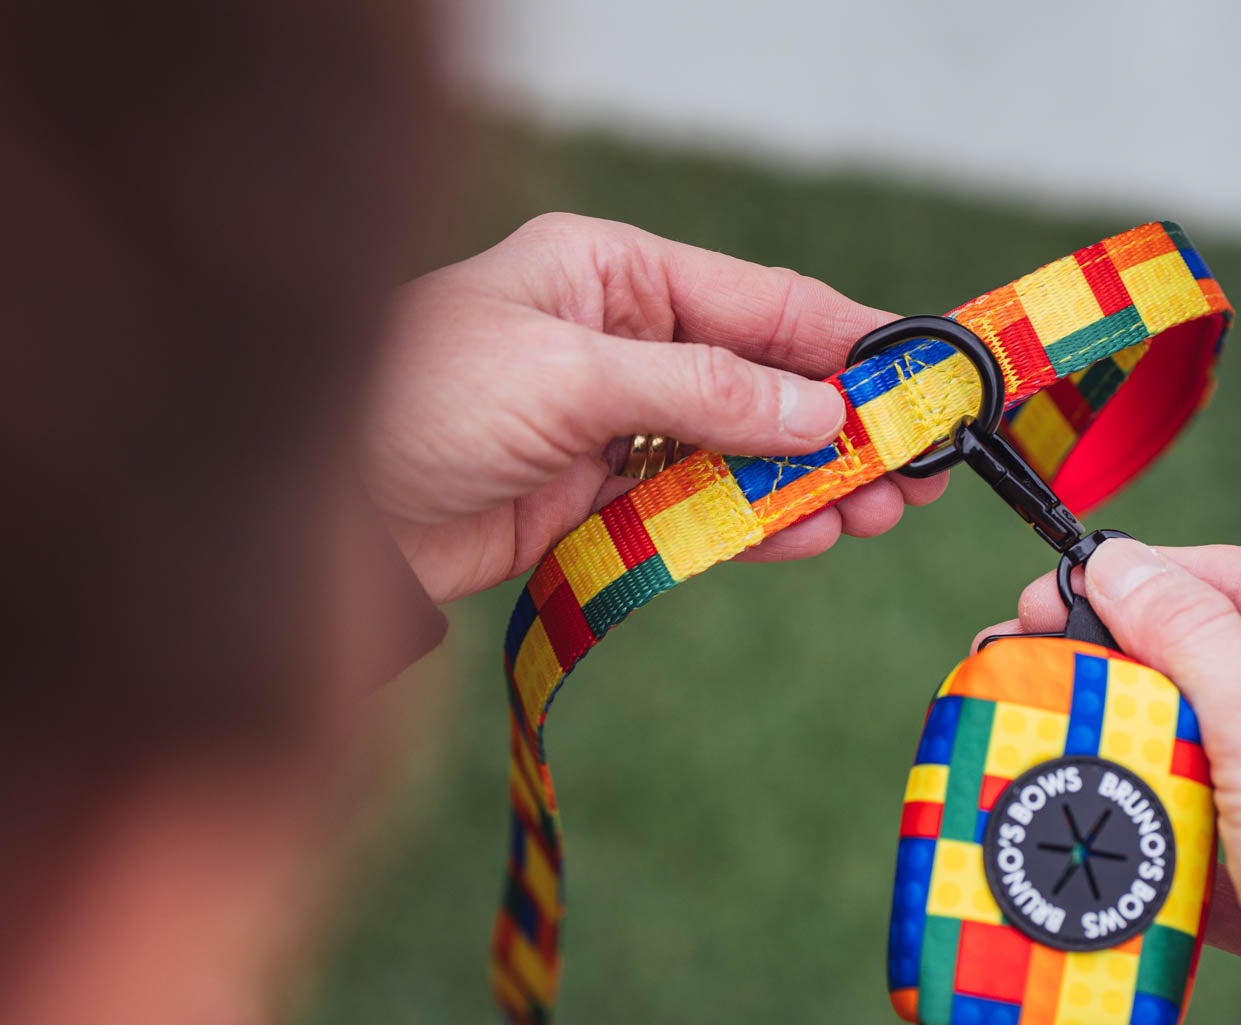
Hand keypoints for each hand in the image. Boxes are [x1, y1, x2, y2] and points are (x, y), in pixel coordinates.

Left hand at [362, 214, 948, 601]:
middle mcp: (619, 338)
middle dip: (840, 426)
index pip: (759, 300)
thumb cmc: (417, 402)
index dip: (847, 342)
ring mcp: (610, 423)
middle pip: (761, 379)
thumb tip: (821, 413)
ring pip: (736, 451)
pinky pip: (694, 508)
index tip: (923, 382)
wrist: (316, 514)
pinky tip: (805, 537)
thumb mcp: (570, 378)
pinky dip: (750, 524)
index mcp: (610, 271)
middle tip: (915, 473)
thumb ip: (704, 392)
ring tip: (877, 516)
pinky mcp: (593, 500)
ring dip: (807, 484)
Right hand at [992, 541, 1240, 1024]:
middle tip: (1027, 655)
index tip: (1053, 586)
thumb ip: (1191, 635)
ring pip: (1199, 745)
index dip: (1149, 577)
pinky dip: (1145, 815)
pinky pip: (1197, 821)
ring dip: (1125, 741)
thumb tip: (1118, 561)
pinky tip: (1085, 808)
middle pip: (1218, 662)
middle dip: (1123, 661)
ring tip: (1042, 729)